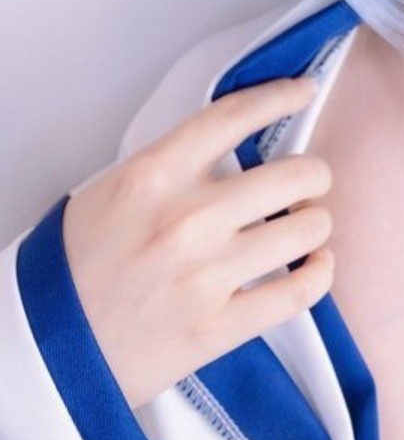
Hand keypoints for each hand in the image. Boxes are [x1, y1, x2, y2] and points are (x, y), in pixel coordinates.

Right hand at [62, 75, 333, 411]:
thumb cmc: (74, 269)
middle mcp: (185, 220)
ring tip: (305, 227)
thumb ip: (170, 166)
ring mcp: (205, 275)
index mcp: (153, 177)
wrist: (47, 348)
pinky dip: (319, 273)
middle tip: (308, 183)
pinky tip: (316, 264)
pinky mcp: (219, 327)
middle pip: (293, 174)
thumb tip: (232, 149)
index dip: (280, 97)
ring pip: (307, 230)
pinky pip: (300, 291)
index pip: (234, 116)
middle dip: (313, 176)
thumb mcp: (110, 193)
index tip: (303, 91)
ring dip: (315, 224)